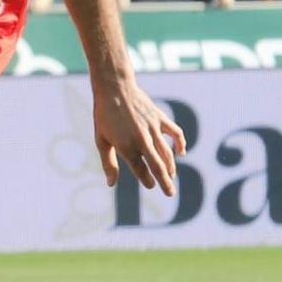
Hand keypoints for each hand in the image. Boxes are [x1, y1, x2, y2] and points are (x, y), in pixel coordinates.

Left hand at [91, 78, 184, 195]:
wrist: (114, 89)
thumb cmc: (104, 116)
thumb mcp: (101, 140)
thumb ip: (108, 163)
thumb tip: (111, 184)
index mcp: (126, 147)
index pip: (141, 170)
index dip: (147, 180)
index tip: (150, 185)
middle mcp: (142, 140)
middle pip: (158, 166)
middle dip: (165, 182)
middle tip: (170, 193)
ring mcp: (153, 129)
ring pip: (167, 153)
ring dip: (171, 167)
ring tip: (171, 176)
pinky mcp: (161, 119)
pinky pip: (176, 134)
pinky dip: (181, 144)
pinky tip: (181, 153)